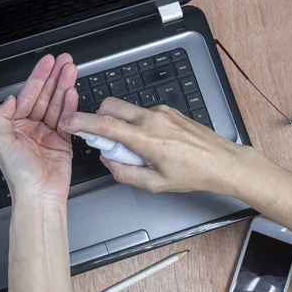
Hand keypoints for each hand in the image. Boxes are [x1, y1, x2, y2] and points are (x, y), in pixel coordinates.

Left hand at [0, 54, 77, 202]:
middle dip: (54, 77)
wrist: (39, 196)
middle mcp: (31, 128)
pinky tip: (73, 92)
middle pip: (45, 96)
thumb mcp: (1, 142)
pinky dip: (71, 105)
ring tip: (72, 70)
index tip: (47, 63)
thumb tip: (10, 98)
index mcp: (15, 126)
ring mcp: (48, 134)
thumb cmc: (19, 175)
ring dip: (64, 86)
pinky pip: (68, 119)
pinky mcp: (63, 142)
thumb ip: (2, 116)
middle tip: (64, 61)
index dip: (37, 77)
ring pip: (57, 104)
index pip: (28, 95)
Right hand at [59, 97, 247, 193]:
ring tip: (135, 149)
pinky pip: (141, 113)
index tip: (68, 122)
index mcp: (148, 139)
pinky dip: (135, 125)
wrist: (223, 161)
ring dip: (119, 124)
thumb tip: (108, 162)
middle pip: (111, 106)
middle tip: (103, 140)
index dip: (82, 122)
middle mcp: (153, 119)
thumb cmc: (194, 173)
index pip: (106, 125)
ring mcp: (161, 111)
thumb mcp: (156, 184)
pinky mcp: (167, 110)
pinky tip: (148, 143)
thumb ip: (125, 173)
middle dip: (97, 117)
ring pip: (126, 110)